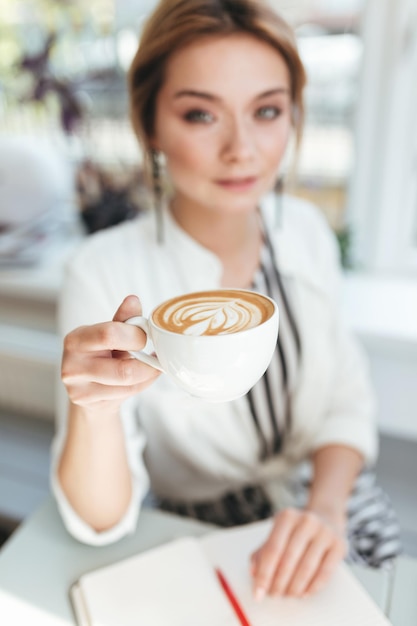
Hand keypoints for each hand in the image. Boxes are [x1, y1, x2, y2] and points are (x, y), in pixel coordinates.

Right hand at [61, 295, 159, 413]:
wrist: (88, 388)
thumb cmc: (103, 354)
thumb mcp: (111, 333)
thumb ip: (123, 319)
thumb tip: (133, 300)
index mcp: (76, 339)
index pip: (109, 335)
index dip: (135, 336)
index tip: (145, 336)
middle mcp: (72, 365)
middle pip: (123, 369)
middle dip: (146, 362)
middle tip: (152, 356)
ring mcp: (78, 388)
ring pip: (128, 383)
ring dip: (147, 374)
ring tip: (150, 366)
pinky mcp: (87, 402)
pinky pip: (126, 394)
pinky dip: (142, 384)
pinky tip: (141, 378)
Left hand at [250, 507, 346, 598]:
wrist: (326, 517)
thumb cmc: (296, 531)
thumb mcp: (278, 534)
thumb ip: (262, 552)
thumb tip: (253, 574)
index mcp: (287, 516)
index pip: (272, 549)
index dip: (264, 574)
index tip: (258, 593)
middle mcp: (306, 521)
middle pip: (288, 559)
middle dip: (279, 583)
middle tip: (274, 595)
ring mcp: (325, 532)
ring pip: (306, 568)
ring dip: (294, 587)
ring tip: (288, 595)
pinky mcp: (339, 545)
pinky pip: (325, 572)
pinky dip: (312, 587)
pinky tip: (304, 593)